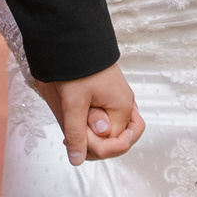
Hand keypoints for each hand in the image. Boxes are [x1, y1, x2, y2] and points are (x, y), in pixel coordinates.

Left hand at [30, 65, 144, 164]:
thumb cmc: (77, 66)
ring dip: (93, 136)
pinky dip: (93, 125)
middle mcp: (126, 106)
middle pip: (117, 140)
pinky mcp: (110, 95)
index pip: (114, 145)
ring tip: (72, 128)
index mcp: (123, 109)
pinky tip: (78, 122)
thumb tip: (78, 159)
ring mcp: (119, 101)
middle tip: (70, 136)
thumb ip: (76, 132)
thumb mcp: (73, 102)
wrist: (75, 37)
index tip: (72, 137)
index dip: (93, 147)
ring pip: (112, 131)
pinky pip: (108, 119)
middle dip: (96, 144)